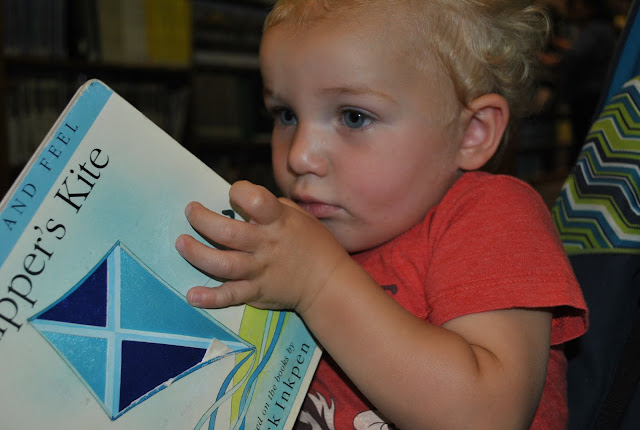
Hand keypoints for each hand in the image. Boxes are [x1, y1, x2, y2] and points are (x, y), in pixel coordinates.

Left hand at [175, 180, 350, 311]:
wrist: (327, 283)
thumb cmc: (313, 243)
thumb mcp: (299, 216)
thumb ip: (272, 207)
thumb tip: (243, 201)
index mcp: (279, 222)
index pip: (255, 200)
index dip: (239, 191)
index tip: (232, 193)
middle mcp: (266, 245)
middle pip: (227, 232)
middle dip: (202, 220)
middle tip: (190, 212)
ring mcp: (259, 270)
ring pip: (222, 264)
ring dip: (196, 253)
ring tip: (181, 243)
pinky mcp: (256, 292)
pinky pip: (230, 296)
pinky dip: (209, 298)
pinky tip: (192, 295)